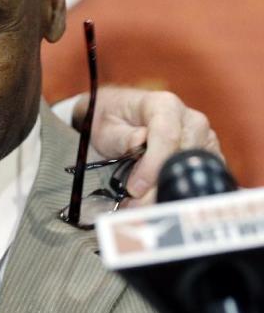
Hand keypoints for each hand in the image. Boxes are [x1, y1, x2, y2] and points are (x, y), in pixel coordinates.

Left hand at [73, 87, 221, 206]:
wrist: (119, 116)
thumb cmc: (112, 120)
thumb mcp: (106, 125)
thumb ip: (122, 136)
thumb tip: (140, 141)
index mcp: (164, 105)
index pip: (167, 136)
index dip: (152, 166)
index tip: (135, 188)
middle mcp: (190, 119)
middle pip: (183, 158)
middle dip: (158, 187)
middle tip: (135, 206)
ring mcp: (203, 137)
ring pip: (194, 173)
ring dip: (167, 194)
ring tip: (140, 207)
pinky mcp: (207, 156)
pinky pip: (200, 179)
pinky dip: (179, 194)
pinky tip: (156, 203)